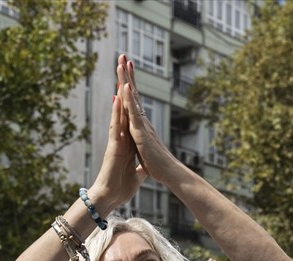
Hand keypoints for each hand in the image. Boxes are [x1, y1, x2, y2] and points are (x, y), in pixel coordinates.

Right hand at [89, 54, 149, 211]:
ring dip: (120, 91)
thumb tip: (145, 166)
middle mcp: (120, 136)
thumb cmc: (120, 187)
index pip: (131, 115)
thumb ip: (139, 167)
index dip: (133, 98)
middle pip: (123, 106)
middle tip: (124, 63)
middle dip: (124, 85)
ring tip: (121, 71)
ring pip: (118, 110)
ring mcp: (115, 139)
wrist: (110, 198)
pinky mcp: (113, 145)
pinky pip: (116, 124)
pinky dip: (118, 110)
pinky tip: (119, 96)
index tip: (134, 81)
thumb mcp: (136, 175)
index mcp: (127, 141)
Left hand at [117, 56, 176, 182]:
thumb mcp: (147, 152)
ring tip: (122, 62)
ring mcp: (142, 124)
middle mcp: (142, 120)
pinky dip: (129, 99)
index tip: (125, 70)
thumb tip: (145, 144)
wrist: (169, 173)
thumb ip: (144, 146)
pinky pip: (134, 112)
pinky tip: (126, 85)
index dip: (129, 85)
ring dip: (127, 79)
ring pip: (132, 98)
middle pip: (133, 93)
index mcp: (141, 125)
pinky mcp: (141, 132)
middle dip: (127, 74)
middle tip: (123, 56)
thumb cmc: (159, 166)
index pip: (133, 101)